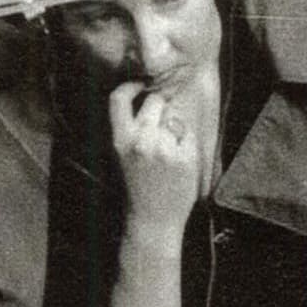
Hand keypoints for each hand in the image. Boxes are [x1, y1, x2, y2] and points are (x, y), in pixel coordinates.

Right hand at [108, 76, 210, 250]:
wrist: (153, 220)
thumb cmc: (139, 186)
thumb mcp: (124, 155)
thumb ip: (132, 129)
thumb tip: (149, 98)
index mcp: (120, 140)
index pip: (118, 98)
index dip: (130, 86)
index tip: (140, 86)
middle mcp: (140, 141)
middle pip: (155, 101)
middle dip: (161, 108)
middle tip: (160, 130)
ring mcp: (164, 148)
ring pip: (174, 117)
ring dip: (174, 127)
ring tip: (168, 151)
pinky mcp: (184, 156)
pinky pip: (188, 134)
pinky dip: (186, 143)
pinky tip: (178, 161)